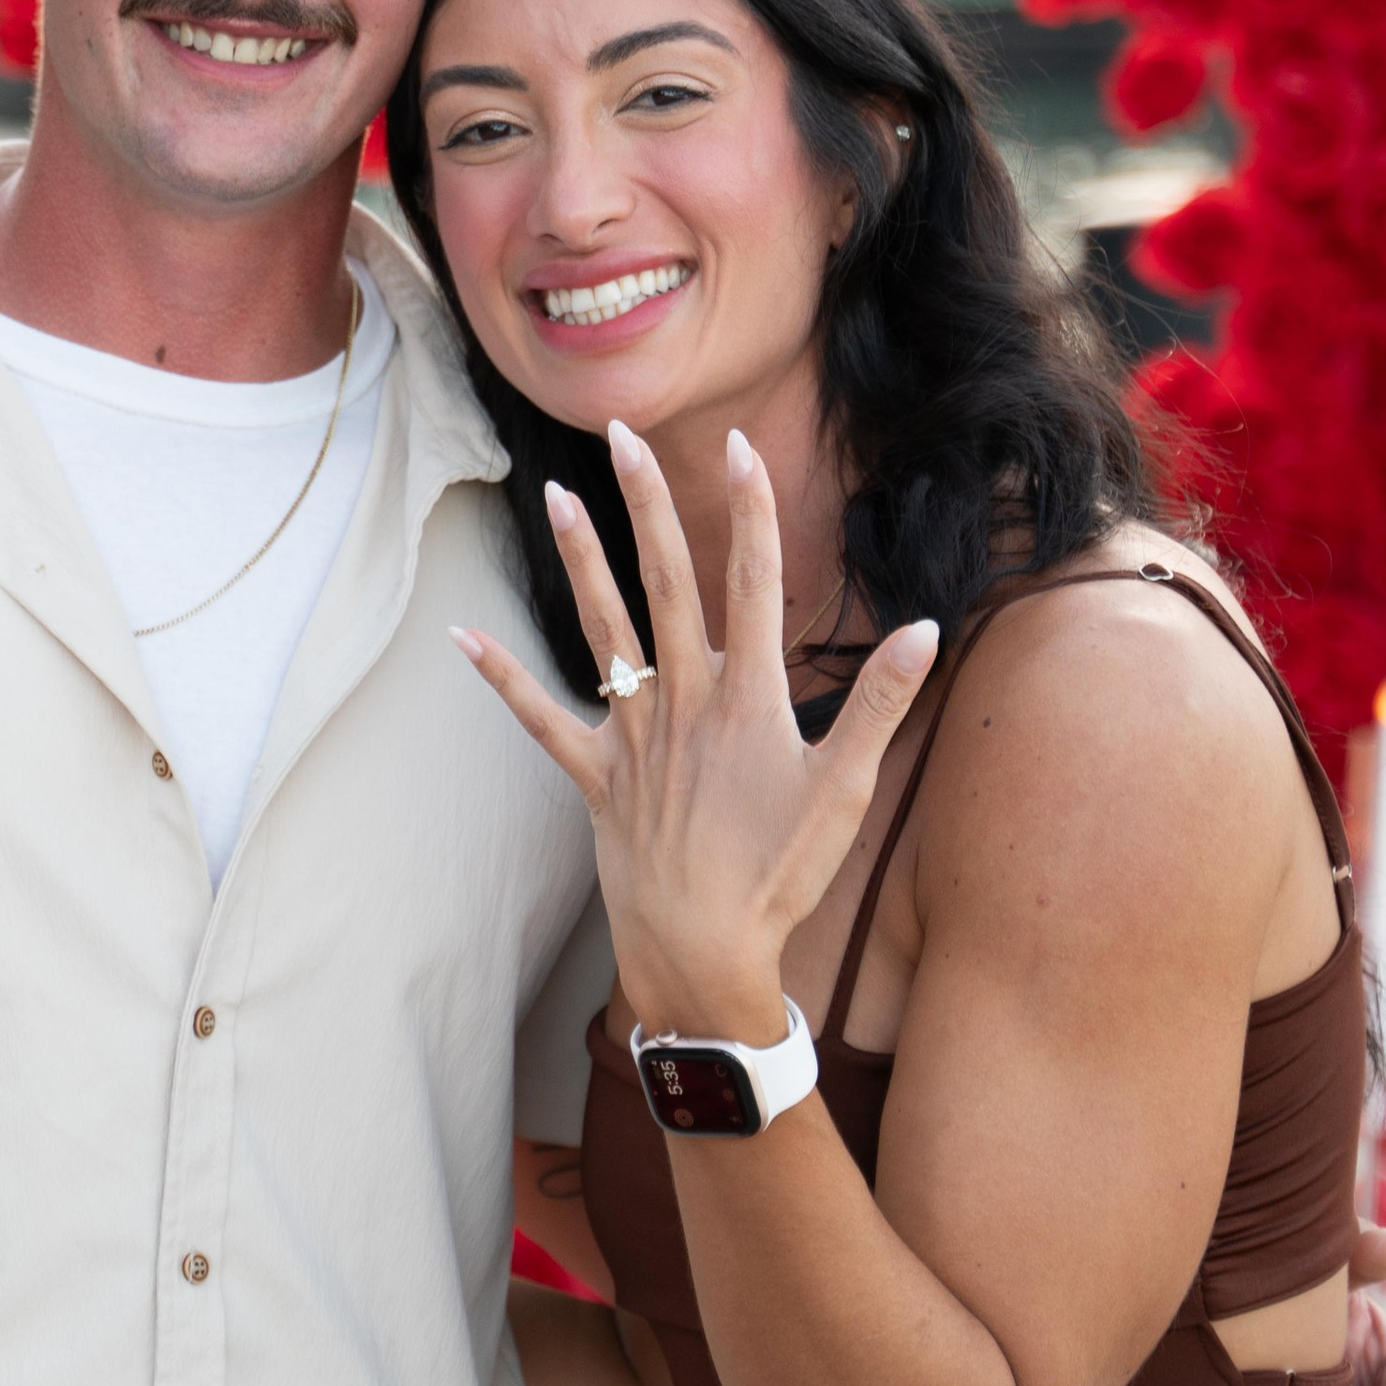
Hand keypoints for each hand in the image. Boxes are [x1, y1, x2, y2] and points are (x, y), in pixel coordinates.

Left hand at [452, 421, 938, 1036]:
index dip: (750, 510)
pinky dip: (501, 677)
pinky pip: (540, 716)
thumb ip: (879, 702)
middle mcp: (685, 699)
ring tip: (559, 496)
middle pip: (666, 581)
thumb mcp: (843, 788)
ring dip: (580, 559)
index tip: (739, 446)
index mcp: (750, 696)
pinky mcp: (595, 775)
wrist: (705, 951)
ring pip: (603, 629)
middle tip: (622, 434)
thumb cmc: (780, 875)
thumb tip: (925, 629)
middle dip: (647, 503)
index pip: (755, 581)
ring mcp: (633, 734)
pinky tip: (461, 635)